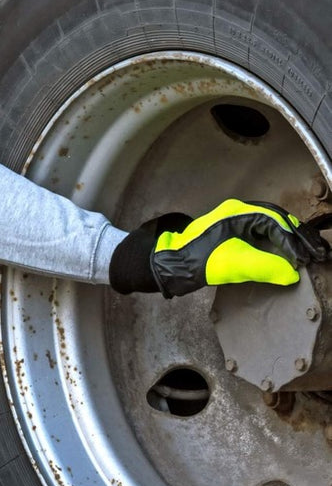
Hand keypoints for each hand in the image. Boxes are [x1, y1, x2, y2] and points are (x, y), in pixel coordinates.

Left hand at [109, 198, 326, 297]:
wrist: (170, 263)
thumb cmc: (197, 261)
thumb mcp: (234, 265)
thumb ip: (264, 267)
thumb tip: (291, 273)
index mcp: (239, 213)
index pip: (276, 223)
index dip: (295, 242)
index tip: (306, 260)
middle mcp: (239, 212)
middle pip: (279, 220)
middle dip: (301, 236)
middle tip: (320, 253)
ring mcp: (236, 221)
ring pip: (273, 225)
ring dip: (293, 238)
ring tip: (311, 252)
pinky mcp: (233, 232)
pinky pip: (264, 232)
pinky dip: (280, 241)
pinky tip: (290, 253)